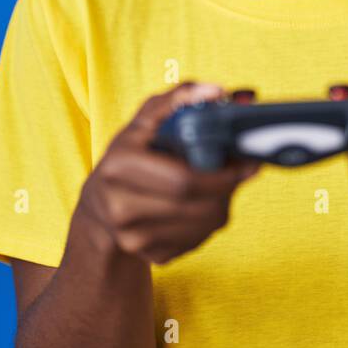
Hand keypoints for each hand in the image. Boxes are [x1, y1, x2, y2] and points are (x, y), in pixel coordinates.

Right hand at [73, 82, 260, 264]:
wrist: (100, 206)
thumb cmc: (131, 154)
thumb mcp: (146, 120)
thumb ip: (180, 98)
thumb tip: (218, 91)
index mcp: (118, 167)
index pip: (184, 179)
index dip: (222, 173)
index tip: (247, 161)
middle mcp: (120, 207)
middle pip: (198, 205)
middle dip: (228, 188)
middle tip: (243, 171)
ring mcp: (134, 238)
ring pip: (204, 226)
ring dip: (223, 204)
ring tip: (220, 186)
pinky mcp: (150, 256)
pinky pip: (198, 241)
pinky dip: (209, 223)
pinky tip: (200, 205)